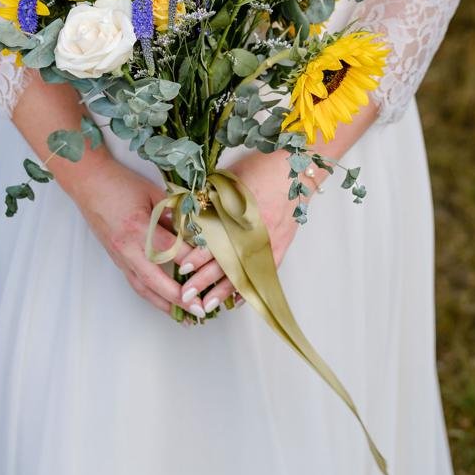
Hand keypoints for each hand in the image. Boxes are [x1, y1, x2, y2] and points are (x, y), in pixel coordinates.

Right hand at [69, 159, 206, 320]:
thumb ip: (174, 214)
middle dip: (179, 297)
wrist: (87, 183)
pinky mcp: (116, 259)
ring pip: (143, 287)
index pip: (170, 251)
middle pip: (155, 279)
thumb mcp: (153, 192)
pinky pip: (135, 282)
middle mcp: (127, 247)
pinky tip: (163, 303)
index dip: (192, 262)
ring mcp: (119, 256)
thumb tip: (195, 233)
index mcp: (138, 227)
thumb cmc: (120, 183)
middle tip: (199, 309)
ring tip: (184, 317)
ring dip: (164, 304)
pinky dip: (151, 296)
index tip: (214, 271)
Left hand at [178, 149, 303, 309]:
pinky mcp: (279, 247)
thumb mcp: (226, 180)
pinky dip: (250, 288)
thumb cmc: (257, 169)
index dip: (196, 256)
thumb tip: (179, 211)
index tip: (182, 268)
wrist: (295, 168)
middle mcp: (251, 232)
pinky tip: (236, 302)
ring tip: (206, 307)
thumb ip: (205, 198)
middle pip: (225, 261)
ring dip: (222, 292)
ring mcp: (267, 242)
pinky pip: (264, 274)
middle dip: (203, 281)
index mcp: (237, 214)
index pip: (213, 239)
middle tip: (186, 295)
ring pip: (243, 273)